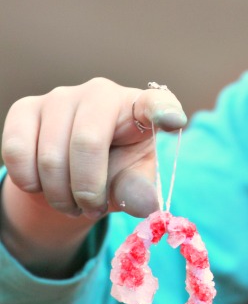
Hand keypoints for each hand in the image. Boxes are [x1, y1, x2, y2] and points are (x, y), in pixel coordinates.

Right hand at [1, 78, 186, 272]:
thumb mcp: (132, 181)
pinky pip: (17, 152)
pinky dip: (29, 182)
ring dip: (59, 195)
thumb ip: (138, 191)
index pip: (156, 103)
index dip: (164, 111)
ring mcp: (60, 96)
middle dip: (86, 190)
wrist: (70, 171)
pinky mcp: (26, 108)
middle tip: (90, 210)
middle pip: (87, 143)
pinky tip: (42, 184)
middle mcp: (101, 93)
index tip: (175, 121)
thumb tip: (145, 204)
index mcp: (139, 108)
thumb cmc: (112, 169)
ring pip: (50, 156)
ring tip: (70, 202)